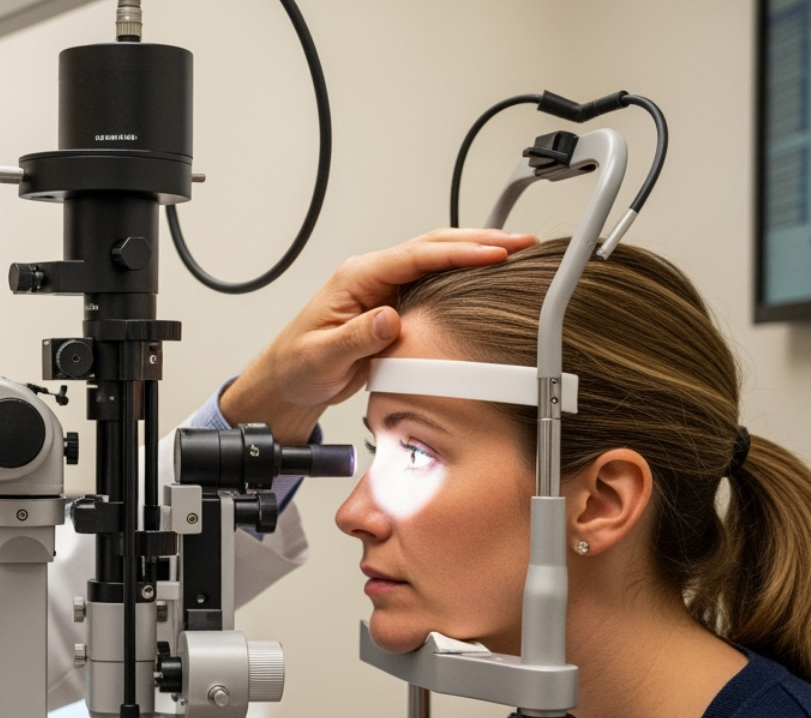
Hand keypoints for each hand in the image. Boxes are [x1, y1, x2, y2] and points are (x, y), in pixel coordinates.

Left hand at [219, 228, 537, 443]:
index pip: (416, 255)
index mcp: (357, 278)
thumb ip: (356, 337)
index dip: (459, 252)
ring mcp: (385, 290)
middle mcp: (372, 277)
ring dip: (477, 255)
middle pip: (434, 247)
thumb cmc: (297, 367)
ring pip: (438, 262)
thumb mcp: (322, 357)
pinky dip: (466, 278)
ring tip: (519, 254)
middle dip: (480, 240)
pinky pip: (435, 285)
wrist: (288, 384)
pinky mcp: (395, 308)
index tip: (494, 253)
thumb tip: (388, 318)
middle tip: (523, 243)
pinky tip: (491, 281)